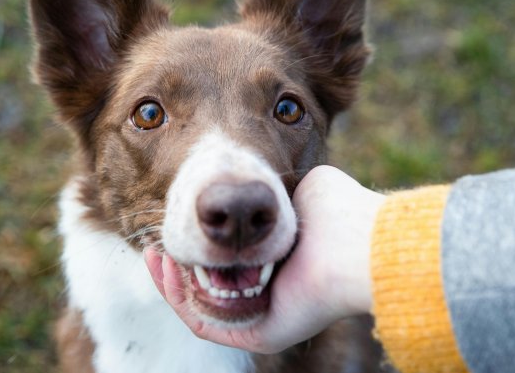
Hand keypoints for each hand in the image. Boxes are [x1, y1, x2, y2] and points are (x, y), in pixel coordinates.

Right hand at [144, 165, 385, 352]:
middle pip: (209, 286)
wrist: (356, 243)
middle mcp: (269, 293)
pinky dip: (179, 298)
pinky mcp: (257, 334)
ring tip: (158, 252)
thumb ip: (274, 183)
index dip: (199, 241)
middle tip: (159, 242)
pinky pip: (204, 322)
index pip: (228, 260)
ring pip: (200, 306)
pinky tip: (169, 266)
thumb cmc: (336, 209)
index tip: (180, 218)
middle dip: (178, 264)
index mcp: (279, 263)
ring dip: (172, 280)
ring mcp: (262, 317)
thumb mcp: (301, 185)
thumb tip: (257, 180)